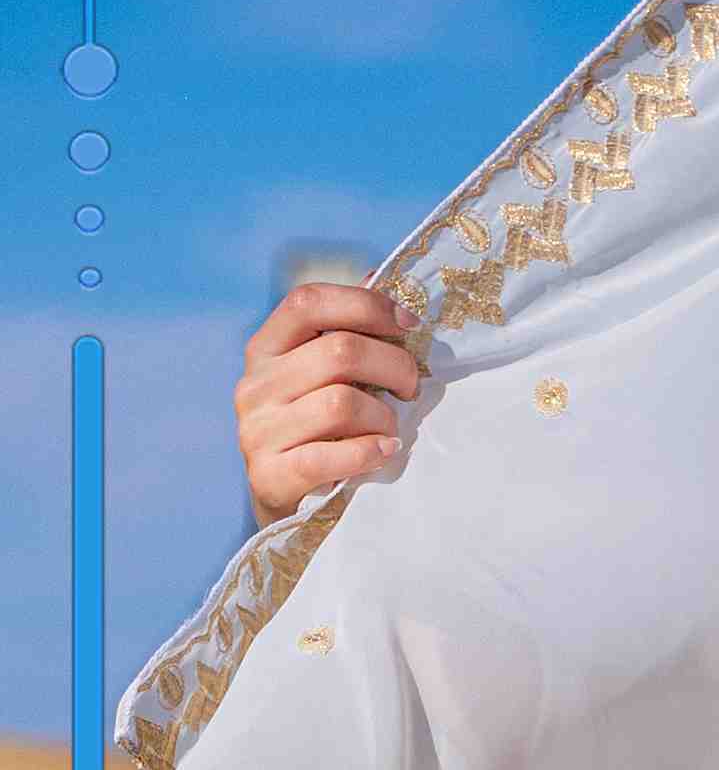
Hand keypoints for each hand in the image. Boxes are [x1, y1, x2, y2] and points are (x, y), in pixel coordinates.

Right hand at [235, 282, 422, 521]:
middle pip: (339, 351)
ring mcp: (257, 430)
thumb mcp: (322, 375)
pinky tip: (384, 451)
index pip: (309, 301)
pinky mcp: (269, 475)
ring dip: (384, 416)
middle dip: (394, 365)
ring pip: (342, 403)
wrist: (286, 497)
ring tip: (391, 427)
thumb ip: (345, 330)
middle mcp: (255, 385)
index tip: (407, 323)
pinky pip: (333, 455)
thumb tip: (378, 272)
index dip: (366, 304)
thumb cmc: (315, 426)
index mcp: (266, 348)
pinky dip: (371, 451)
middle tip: (413, 387)